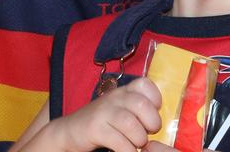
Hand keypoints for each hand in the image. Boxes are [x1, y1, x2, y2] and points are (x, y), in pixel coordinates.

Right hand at [46, 77, 166, 151]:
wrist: (69, 131)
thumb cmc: (102, 123)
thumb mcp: (119, 110)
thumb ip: (137, 111)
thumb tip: (160, 123)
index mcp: (123, 91)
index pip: (145, 84)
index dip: (155, 99)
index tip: (152, 115)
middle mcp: (114, 98)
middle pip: (142, 105)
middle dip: (151, 123)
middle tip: (147, 133)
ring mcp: (103, 112)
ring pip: (131, 124)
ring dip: (139, 139)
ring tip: (136, 144)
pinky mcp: (95, 129)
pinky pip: (118, 141)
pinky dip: (127, 150)